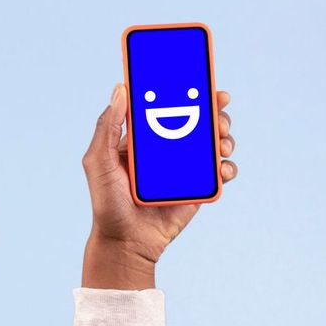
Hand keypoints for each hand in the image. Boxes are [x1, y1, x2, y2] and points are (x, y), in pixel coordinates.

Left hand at [81, 84, 238, 288]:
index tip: (202, 82)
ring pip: (213, 144)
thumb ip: (107, 126)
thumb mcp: (98, 161)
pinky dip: (227, 167)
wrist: (125, 242)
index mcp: (143, 140)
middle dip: (214, 113)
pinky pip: (219, 173)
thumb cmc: (107, 203)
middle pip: (197, 122)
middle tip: (219, 114)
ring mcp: (183, 170)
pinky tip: (222, 167)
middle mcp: (165, 152)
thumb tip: (120, 88)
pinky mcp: (197, 190)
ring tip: (222, 141)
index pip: (167, 108)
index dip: (186, 93)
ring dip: (224, 136)